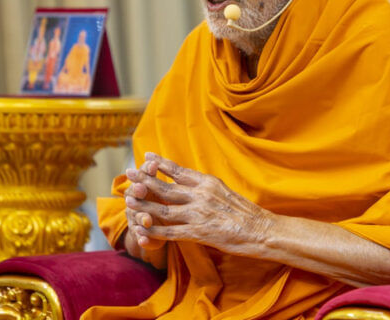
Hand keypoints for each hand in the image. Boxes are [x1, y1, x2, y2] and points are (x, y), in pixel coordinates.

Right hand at [123, 160, 167, 267]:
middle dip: (138, 191)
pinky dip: (142, 239)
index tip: (153, 164)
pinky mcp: (141, 237)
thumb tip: (169, 158)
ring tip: (147, 219)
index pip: (144, 176)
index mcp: (145, 188)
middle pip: (135, 195)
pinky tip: (144, 240)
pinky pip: (140, 238)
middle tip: (142, 187)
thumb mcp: (173, 188)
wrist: (157, 230)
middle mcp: (137, 203)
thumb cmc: (170, 202)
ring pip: (136, 217)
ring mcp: (137, 220)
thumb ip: (172, 175)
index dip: (146, 170)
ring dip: (140, 217)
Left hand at [124, 152, 273, 257]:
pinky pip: (169, 232)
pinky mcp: (198, 232)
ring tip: (127, 200)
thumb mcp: (226, 192)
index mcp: (209, 183)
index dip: (161, 164)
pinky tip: (140, 230)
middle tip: (128, 172)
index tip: (147, 157)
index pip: (180, 171)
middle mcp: (201, 195)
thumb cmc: (247, 212)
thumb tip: (194, 183)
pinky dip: (153, 231)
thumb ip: (207, 188)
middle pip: (165, 187)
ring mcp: (198, 214)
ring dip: (143, 205)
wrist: (262, 229)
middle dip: (144, 180)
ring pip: (162, 209)